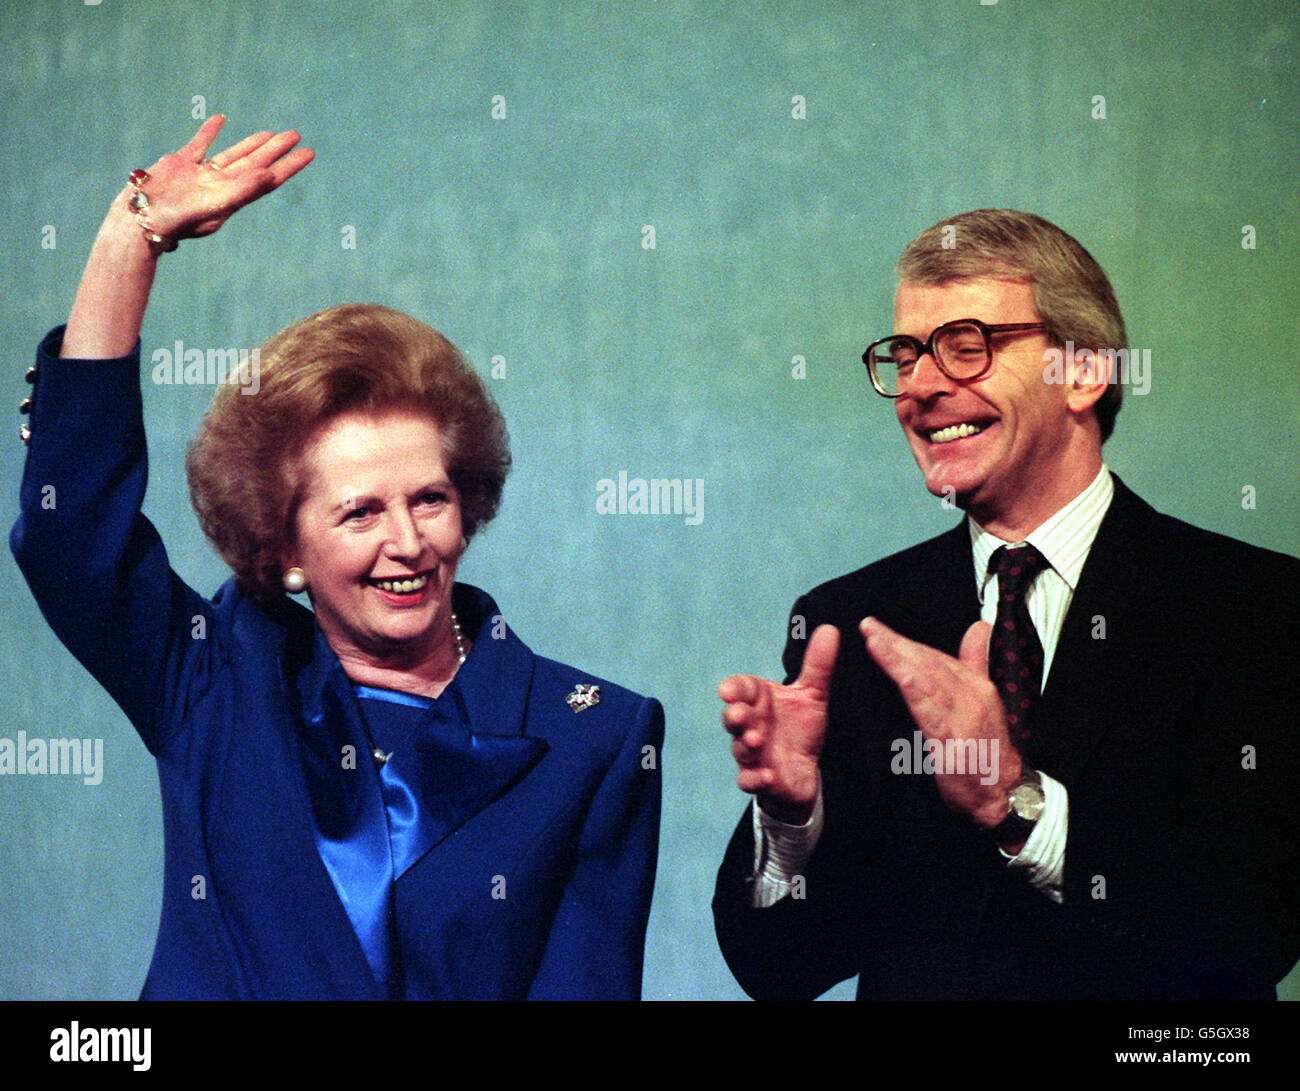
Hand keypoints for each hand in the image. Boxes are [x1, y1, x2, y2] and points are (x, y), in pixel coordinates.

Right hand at [130, 115, 313, 241]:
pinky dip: (210, 133)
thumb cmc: (178, 218)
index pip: (269, 178)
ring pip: (233, 155)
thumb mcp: (214, 205)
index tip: (308, 153)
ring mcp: (200, 175)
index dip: (289, 165)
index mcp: (233, 197)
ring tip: (272, 133)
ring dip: (252, 144)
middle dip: (276, 150)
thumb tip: (270, 175)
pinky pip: (200, 145)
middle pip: (256, 164)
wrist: (141, 219)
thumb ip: (243, 190)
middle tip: (296, 135)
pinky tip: (220, 120)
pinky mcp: (180, 164)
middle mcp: (220, 186)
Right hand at [719, 624, 838, 823]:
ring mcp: (751, 753)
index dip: (733, 689)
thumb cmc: (799, 728)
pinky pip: (748, 781)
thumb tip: (830, 629)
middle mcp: (750, 725)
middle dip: (734, 715)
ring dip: (745, 744)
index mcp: (759, 701)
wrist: (802, 769)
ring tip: (757, 741)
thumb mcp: (812, 695)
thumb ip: (818, 665)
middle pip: (733, 718)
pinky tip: (767, 775)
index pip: (740, 689)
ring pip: (740, 748)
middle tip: (739, 714)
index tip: (728, 690)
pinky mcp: (759, 779)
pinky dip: (755, 779)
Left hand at [860, 617, 1019, 828]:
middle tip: (868, 626)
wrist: (1003, 796)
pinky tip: (901, 679)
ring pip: (927, 682)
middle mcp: (971, 697)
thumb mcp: (985, 701)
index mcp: (976, 686)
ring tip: (874, 641)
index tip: (879, 629)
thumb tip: (979, 627)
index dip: (907, 641)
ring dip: (899, 659)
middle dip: (896, 643)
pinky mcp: (953, 743)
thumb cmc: (988, 751)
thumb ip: (976, 662)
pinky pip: (933, 714)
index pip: (936, 657)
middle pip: (928, 663)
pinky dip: (917, 694)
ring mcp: (963, 719)